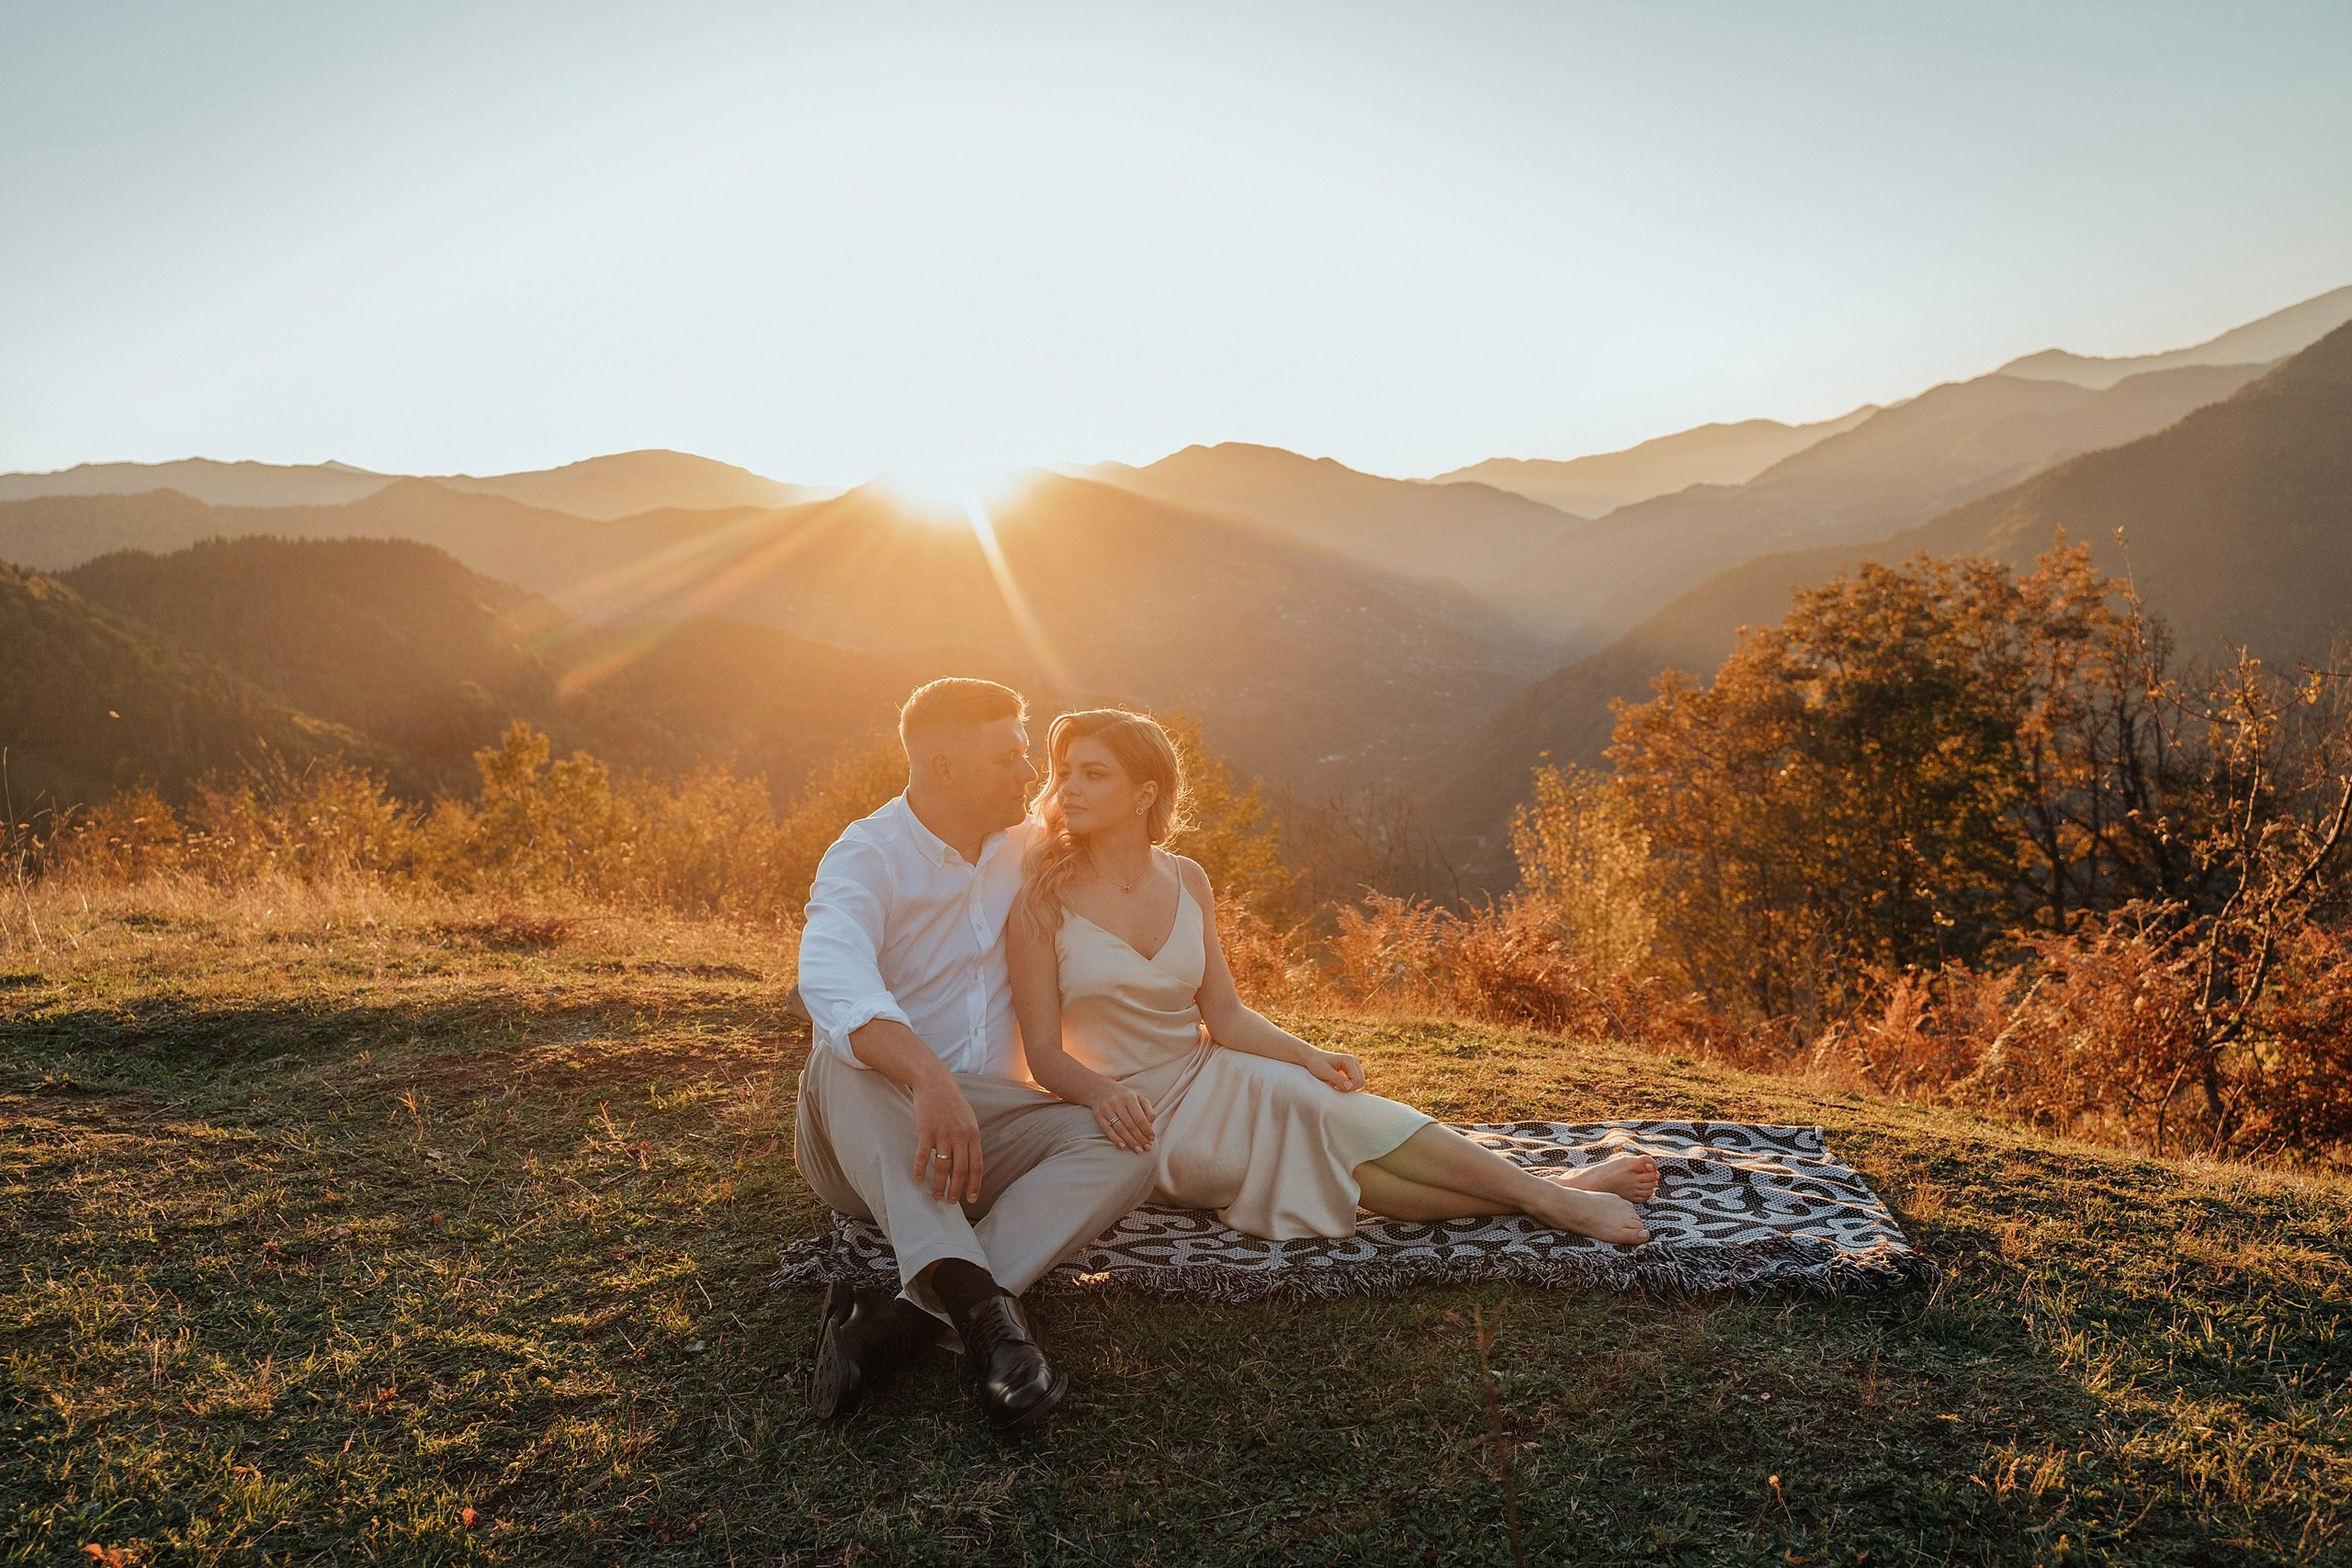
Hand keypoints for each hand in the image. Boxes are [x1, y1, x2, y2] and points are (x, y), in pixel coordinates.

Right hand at [910, 1075, 982, 1202]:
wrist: (934, 1082)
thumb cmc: (951, 1101)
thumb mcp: (968, 1118)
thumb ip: (970, 1138)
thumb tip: (971, 1160)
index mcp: (973, 1134)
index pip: (977, 1165)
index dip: (975, 1184)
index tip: (972, 1199)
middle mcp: (960, 1136)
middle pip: (960, 1170)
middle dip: (956, 1189)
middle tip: (951, 1202)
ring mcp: (943, 1133)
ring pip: (943, 1167)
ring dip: (939, 1184)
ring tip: (936, 1195)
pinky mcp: (926, 1131)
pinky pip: (923, 1156)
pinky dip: (920, 1170)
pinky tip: (918, 1180)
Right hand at [1091, 1087, 1155, 1151]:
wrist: (1101, 1090)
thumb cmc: (1125, 1097)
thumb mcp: (1139, 1098)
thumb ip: (1148, 1110)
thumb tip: (1151, 1125)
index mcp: (1129, 1097)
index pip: (1139, 1117)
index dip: (1146, 1130)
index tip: (1152, 1139)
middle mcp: (1117, 1102)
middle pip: (1130, 1125)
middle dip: (1140, 1138)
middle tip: (1147, 1148)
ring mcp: (1106, 1109)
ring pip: (1120, 1129)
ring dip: (1130, 1141)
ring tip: (1138, 1150)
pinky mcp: (1098, 1115)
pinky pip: (1107, 1130)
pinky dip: (1115, 1139)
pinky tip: (1123, 1146)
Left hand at [1306, 1049, 1364, 1091]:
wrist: (1311, 1058)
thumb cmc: (1316, 1064)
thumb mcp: (1325, 1072)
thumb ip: (1338, 1079)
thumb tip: (1349, 1087)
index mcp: (1349, 1060)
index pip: (1358, 1080)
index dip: (1349, 1088)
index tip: (1335, 1087)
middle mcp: (1354, 1061)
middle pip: (1361, 1082)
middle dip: (1350, 1088)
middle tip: (1335, 1087)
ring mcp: (1354, 1066)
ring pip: (1360, 1083)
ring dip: (1349, 1088)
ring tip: (1336, 1085)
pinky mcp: (1351, 1070)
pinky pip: (1355, 1083)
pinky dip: (1348, 1086)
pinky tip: (1337, 1084)